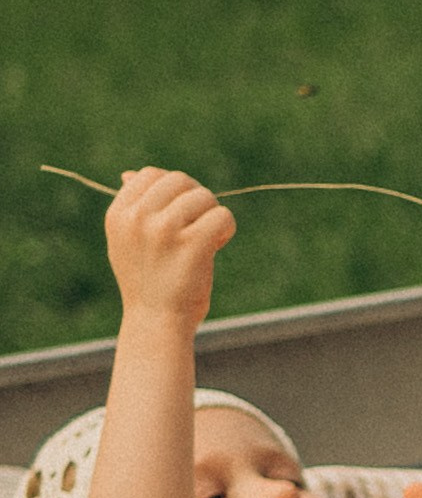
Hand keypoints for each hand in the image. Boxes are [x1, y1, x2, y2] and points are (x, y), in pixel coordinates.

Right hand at [105, 166, 235, 332]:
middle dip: (194, 200)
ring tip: (201, 242)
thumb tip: (130, 174)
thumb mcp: (127, 241)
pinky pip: (223, 214)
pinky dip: (227, 229)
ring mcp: (163, 230)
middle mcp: (137, 219)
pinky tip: (216, 247)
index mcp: (118, 215)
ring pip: (204, 196)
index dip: (172, 192)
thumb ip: (133, 207)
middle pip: (180, 180)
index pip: (151, 174)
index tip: (174, 217)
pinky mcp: (192, 243)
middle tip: (193, 229)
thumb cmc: (147, 281)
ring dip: (211, 216)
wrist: (156, 324)